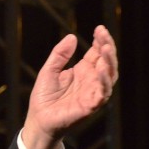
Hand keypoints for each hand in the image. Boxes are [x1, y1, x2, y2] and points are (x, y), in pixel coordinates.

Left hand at [23, 25, 118, 148]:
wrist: (38, 120)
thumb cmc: (44, 97)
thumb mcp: (49, 71)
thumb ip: (59, 55)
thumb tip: (71, 37)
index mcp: (83, 71)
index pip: (97, 53)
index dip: (100, 41)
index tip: (99, 28)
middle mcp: (91, 80)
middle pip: (107, 61)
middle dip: (107, 47)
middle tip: (103, 35)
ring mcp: (93, 92)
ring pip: (109, 76)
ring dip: (110, 62)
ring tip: (106, 48)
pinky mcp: (91, 105)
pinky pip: (102, 93)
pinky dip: (104, 81)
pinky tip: (101, 69)